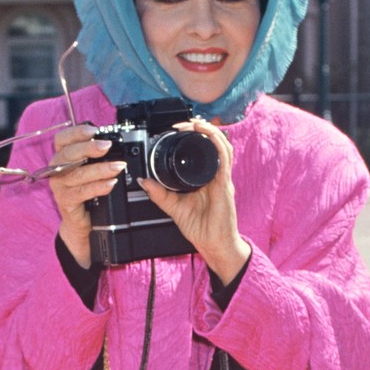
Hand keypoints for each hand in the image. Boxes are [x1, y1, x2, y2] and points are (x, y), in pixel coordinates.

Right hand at [48, 124, 126, 267]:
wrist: (80, 222)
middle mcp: (56, 170)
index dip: (76, 132)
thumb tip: (111, 143)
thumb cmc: (86, 193)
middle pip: (69, 154)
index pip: (62, 139)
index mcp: (61, 158)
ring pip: (79, 174)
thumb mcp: (88, 171)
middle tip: (107, 146)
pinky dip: (98, 187)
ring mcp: (59, 187)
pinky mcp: (65, 201)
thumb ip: (94, 157)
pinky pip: (82, 192)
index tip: (94, 130)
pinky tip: (110, 184)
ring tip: (118, 167)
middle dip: (89, 148)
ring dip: (100, 169)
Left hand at [138, 117, 250, 282]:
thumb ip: (159, 195)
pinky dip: (216, 142)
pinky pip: (223, 158)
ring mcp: (222, 179)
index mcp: (206, 178)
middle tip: (182, 123)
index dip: (194, 135)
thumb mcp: (174, 208)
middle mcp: (216, 175)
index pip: (203, 150)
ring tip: (194, 123)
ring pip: (221, 145)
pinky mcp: (224, 185)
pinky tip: (206, 133)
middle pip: (213, 142)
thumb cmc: (202, 229)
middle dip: (199, 128)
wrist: (215, 245)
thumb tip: (144, 181)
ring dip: (208, 130)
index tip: (177, 129)